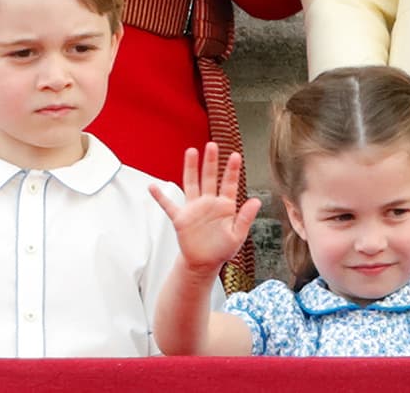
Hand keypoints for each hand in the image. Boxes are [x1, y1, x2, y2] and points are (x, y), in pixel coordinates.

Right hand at [149, 143, 260, 274]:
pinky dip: (160, 197)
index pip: (229, 184)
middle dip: (211, 161)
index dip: (232, 170)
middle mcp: (209, 203)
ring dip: (191, 168)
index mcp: (225, 206)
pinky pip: (168, 206)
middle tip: (212, 145)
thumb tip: (256, 201)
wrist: (204, 263)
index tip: (235, 155)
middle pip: (209, 177)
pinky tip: (153, 187)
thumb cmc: (222, 250)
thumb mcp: (237, 236)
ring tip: (191, 152)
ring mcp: (194, 208)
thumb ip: (245, 218)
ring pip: (192, 183)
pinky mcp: (181, 218)